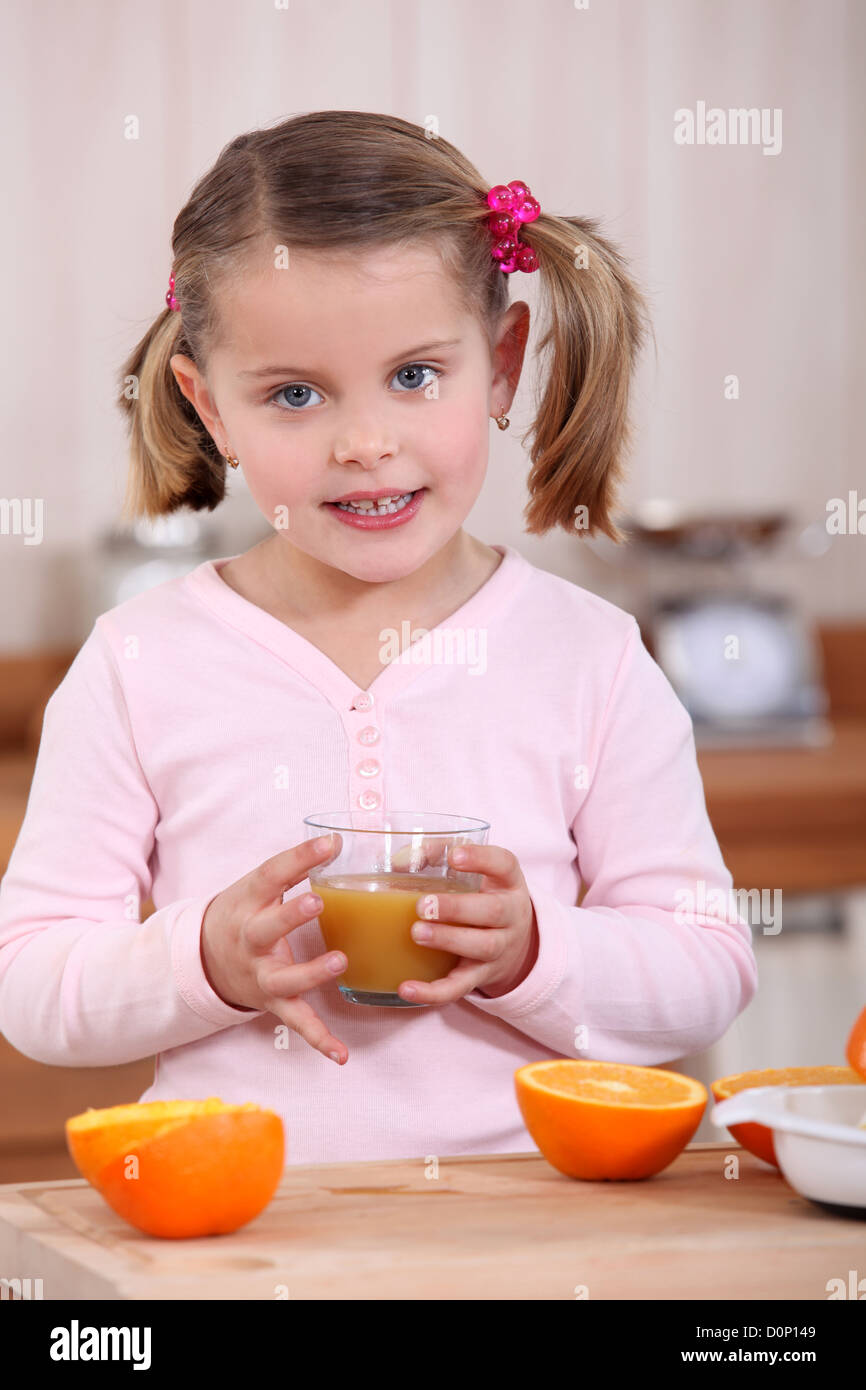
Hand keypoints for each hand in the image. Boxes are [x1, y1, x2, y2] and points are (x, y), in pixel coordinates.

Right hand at [200, 833, 350, 1064]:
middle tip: (316, 901)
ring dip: (310, 972)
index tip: (330, 843)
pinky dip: (319, 1040)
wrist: (203, 960)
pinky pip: (297, 1022)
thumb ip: (294, 866)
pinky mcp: (273, 1001)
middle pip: (267, 928)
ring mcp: (261, 974)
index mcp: (248, 903)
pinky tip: (341, 1054)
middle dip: (290, 916)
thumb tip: (336, 841)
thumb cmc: (242, 914)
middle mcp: (250, 939)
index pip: (272, 875)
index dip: (300, 858)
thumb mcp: (257, 886)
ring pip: (284, 978)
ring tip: (338, 961)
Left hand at [397, 843, 539, 1004]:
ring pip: (483, 947)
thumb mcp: (472, 873)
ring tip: (417, 933)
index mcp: (508, 883)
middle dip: (458, 908)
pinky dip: (433, 991)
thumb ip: (436, 857)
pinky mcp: (480, 976)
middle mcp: (510, 916)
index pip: (505, 864)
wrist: (513, 945)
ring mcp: (499, 948)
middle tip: (423, 905)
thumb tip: (399, 862)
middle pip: (494, 911)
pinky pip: (460, 987)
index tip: (454, 856)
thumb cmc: (481, 897)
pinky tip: (407, 988)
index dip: (481, 859)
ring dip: (448, 940)